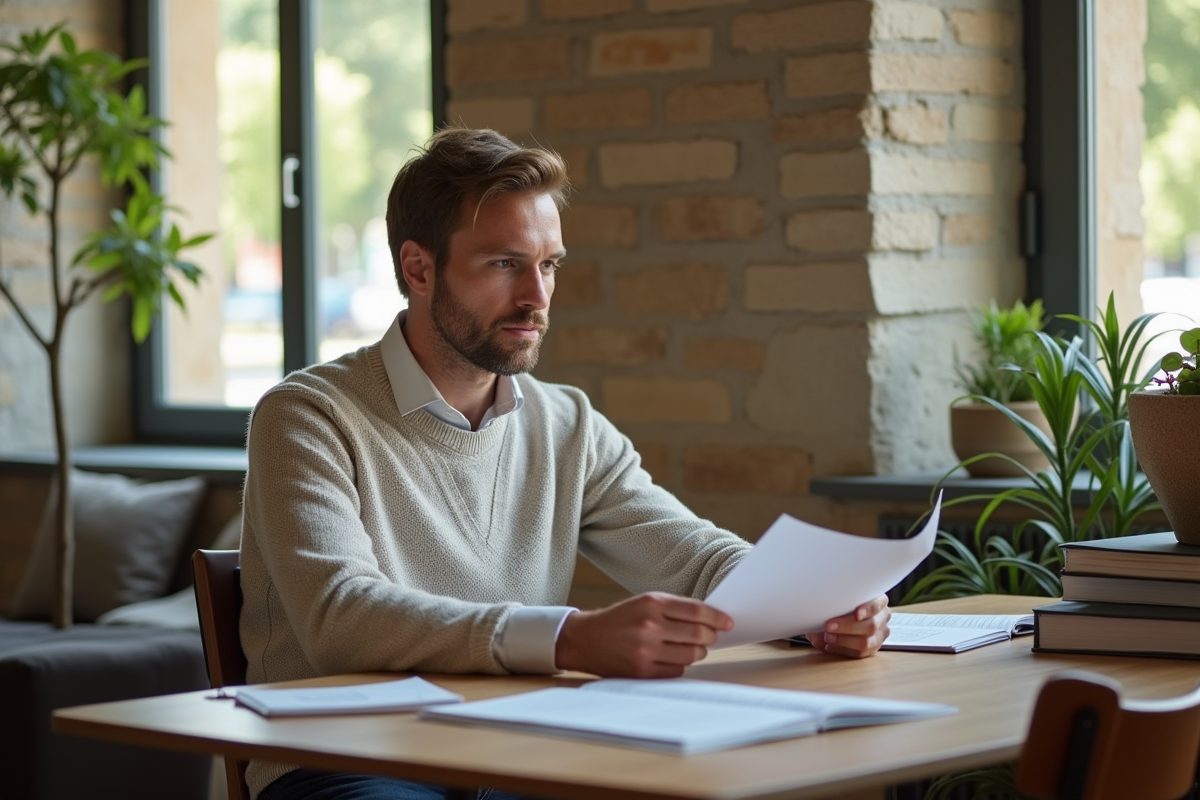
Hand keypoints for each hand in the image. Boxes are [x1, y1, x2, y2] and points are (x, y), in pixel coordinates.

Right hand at [554, 592, 732, 677]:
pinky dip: (680, 665)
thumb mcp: (644, 602)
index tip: (727, 622)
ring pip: (690, 655)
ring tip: (691, 647)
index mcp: (651, 603)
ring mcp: (645, 651)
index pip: (696, 611)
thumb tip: (711, 620)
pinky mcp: (642, 671)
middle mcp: (649, 626)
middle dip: (710, 636)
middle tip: (711, 636)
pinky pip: (677, 671)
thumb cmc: (620, 619)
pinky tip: (672, 657)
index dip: (716, 618)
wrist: (586, 639)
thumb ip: (675, 608)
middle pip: (697, 634)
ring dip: (697, 651)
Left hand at [804, 595, 889, 658]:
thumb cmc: (839, 604)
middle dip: (847, 627)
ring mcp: (880, 635)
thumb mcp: (838, 599)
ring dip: (843, 640)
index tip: (856, 614)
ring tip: (827, 637)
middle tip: (829, 626)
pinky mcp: (872, 649)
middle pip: (871, 626)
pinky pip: (859, 654)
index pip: (877, 604)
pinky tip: (830, 646)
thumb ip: (834, 603)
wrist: (838, 616)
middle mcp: (882, 617)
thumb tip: (823, 613)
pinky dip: (842, 650)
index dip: (868, 609)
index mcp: (879, 600)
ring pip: (866, 642)